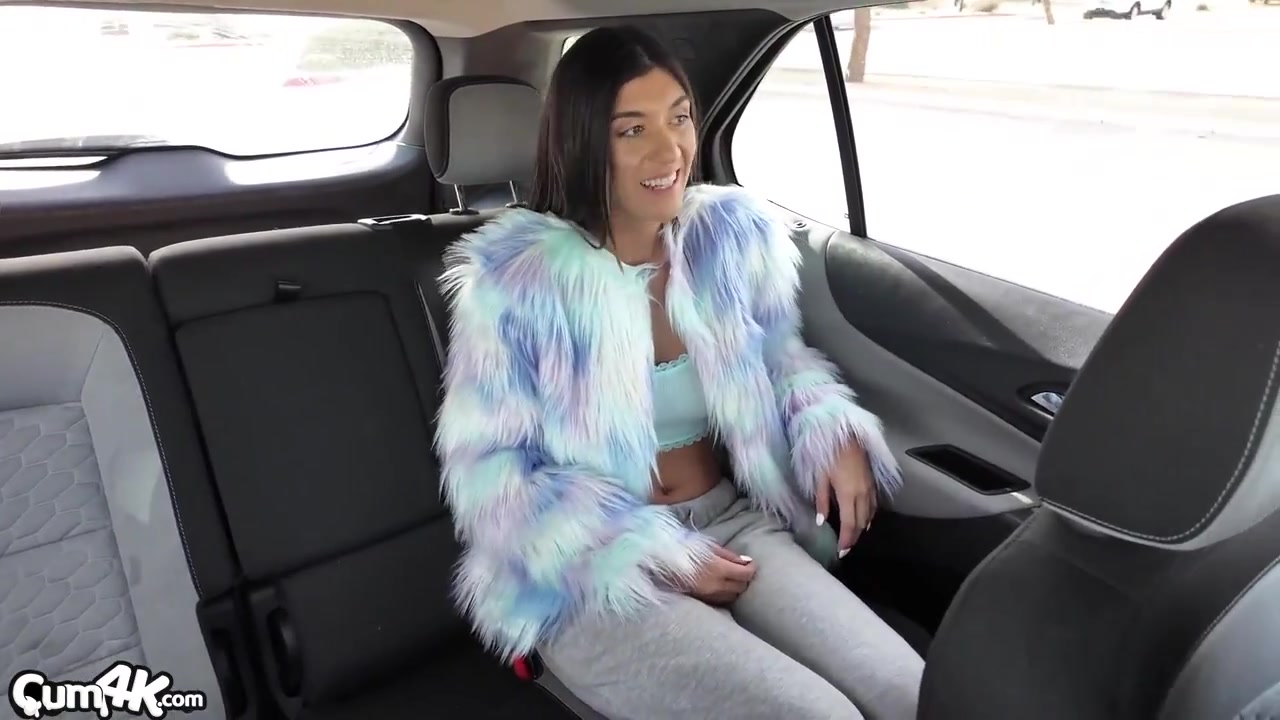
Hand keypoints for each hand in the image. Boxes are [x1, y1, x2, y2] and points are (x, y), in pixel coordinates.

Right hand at [687, 544, 755, 604]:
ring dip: (736, 589)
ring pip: (732, 597)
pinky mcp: (701, 601)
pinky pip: (721, 601)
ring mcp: (708, 596)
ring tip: (732, 579)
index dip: (751, 569)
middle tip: (742, 571)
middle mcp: (715, 585)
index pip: (745, 574)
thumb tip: (745, 562)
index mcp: (717, 568)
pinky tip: (722, 587)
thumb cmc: (685, 549)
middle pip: (741, 588)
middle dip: (744, 580)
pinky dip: (725, 595)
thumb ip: (729, 555)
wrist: (662, 561)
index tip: (751, 565)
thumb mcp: (709, 547)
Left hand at [815, 442, 878, 558]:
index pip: (849, 524)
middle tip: (845, 549)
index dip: (846, 540)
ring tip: (852, 537)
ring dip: (861, 529)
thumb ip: (821, 501)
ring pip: (869, 516)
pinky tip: (865, 521)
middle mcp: (862, 495)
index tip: (842, 552)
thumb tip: (821, 522)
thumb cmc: (829, 456)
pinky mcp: (873, 484)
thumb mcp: (820, 478)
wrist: (847, 437)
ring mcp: (870, 490)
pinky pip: (873, 507)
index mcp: (848, 495)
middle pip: (860, 523)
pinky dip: (869, 517)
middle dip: (853, 538)